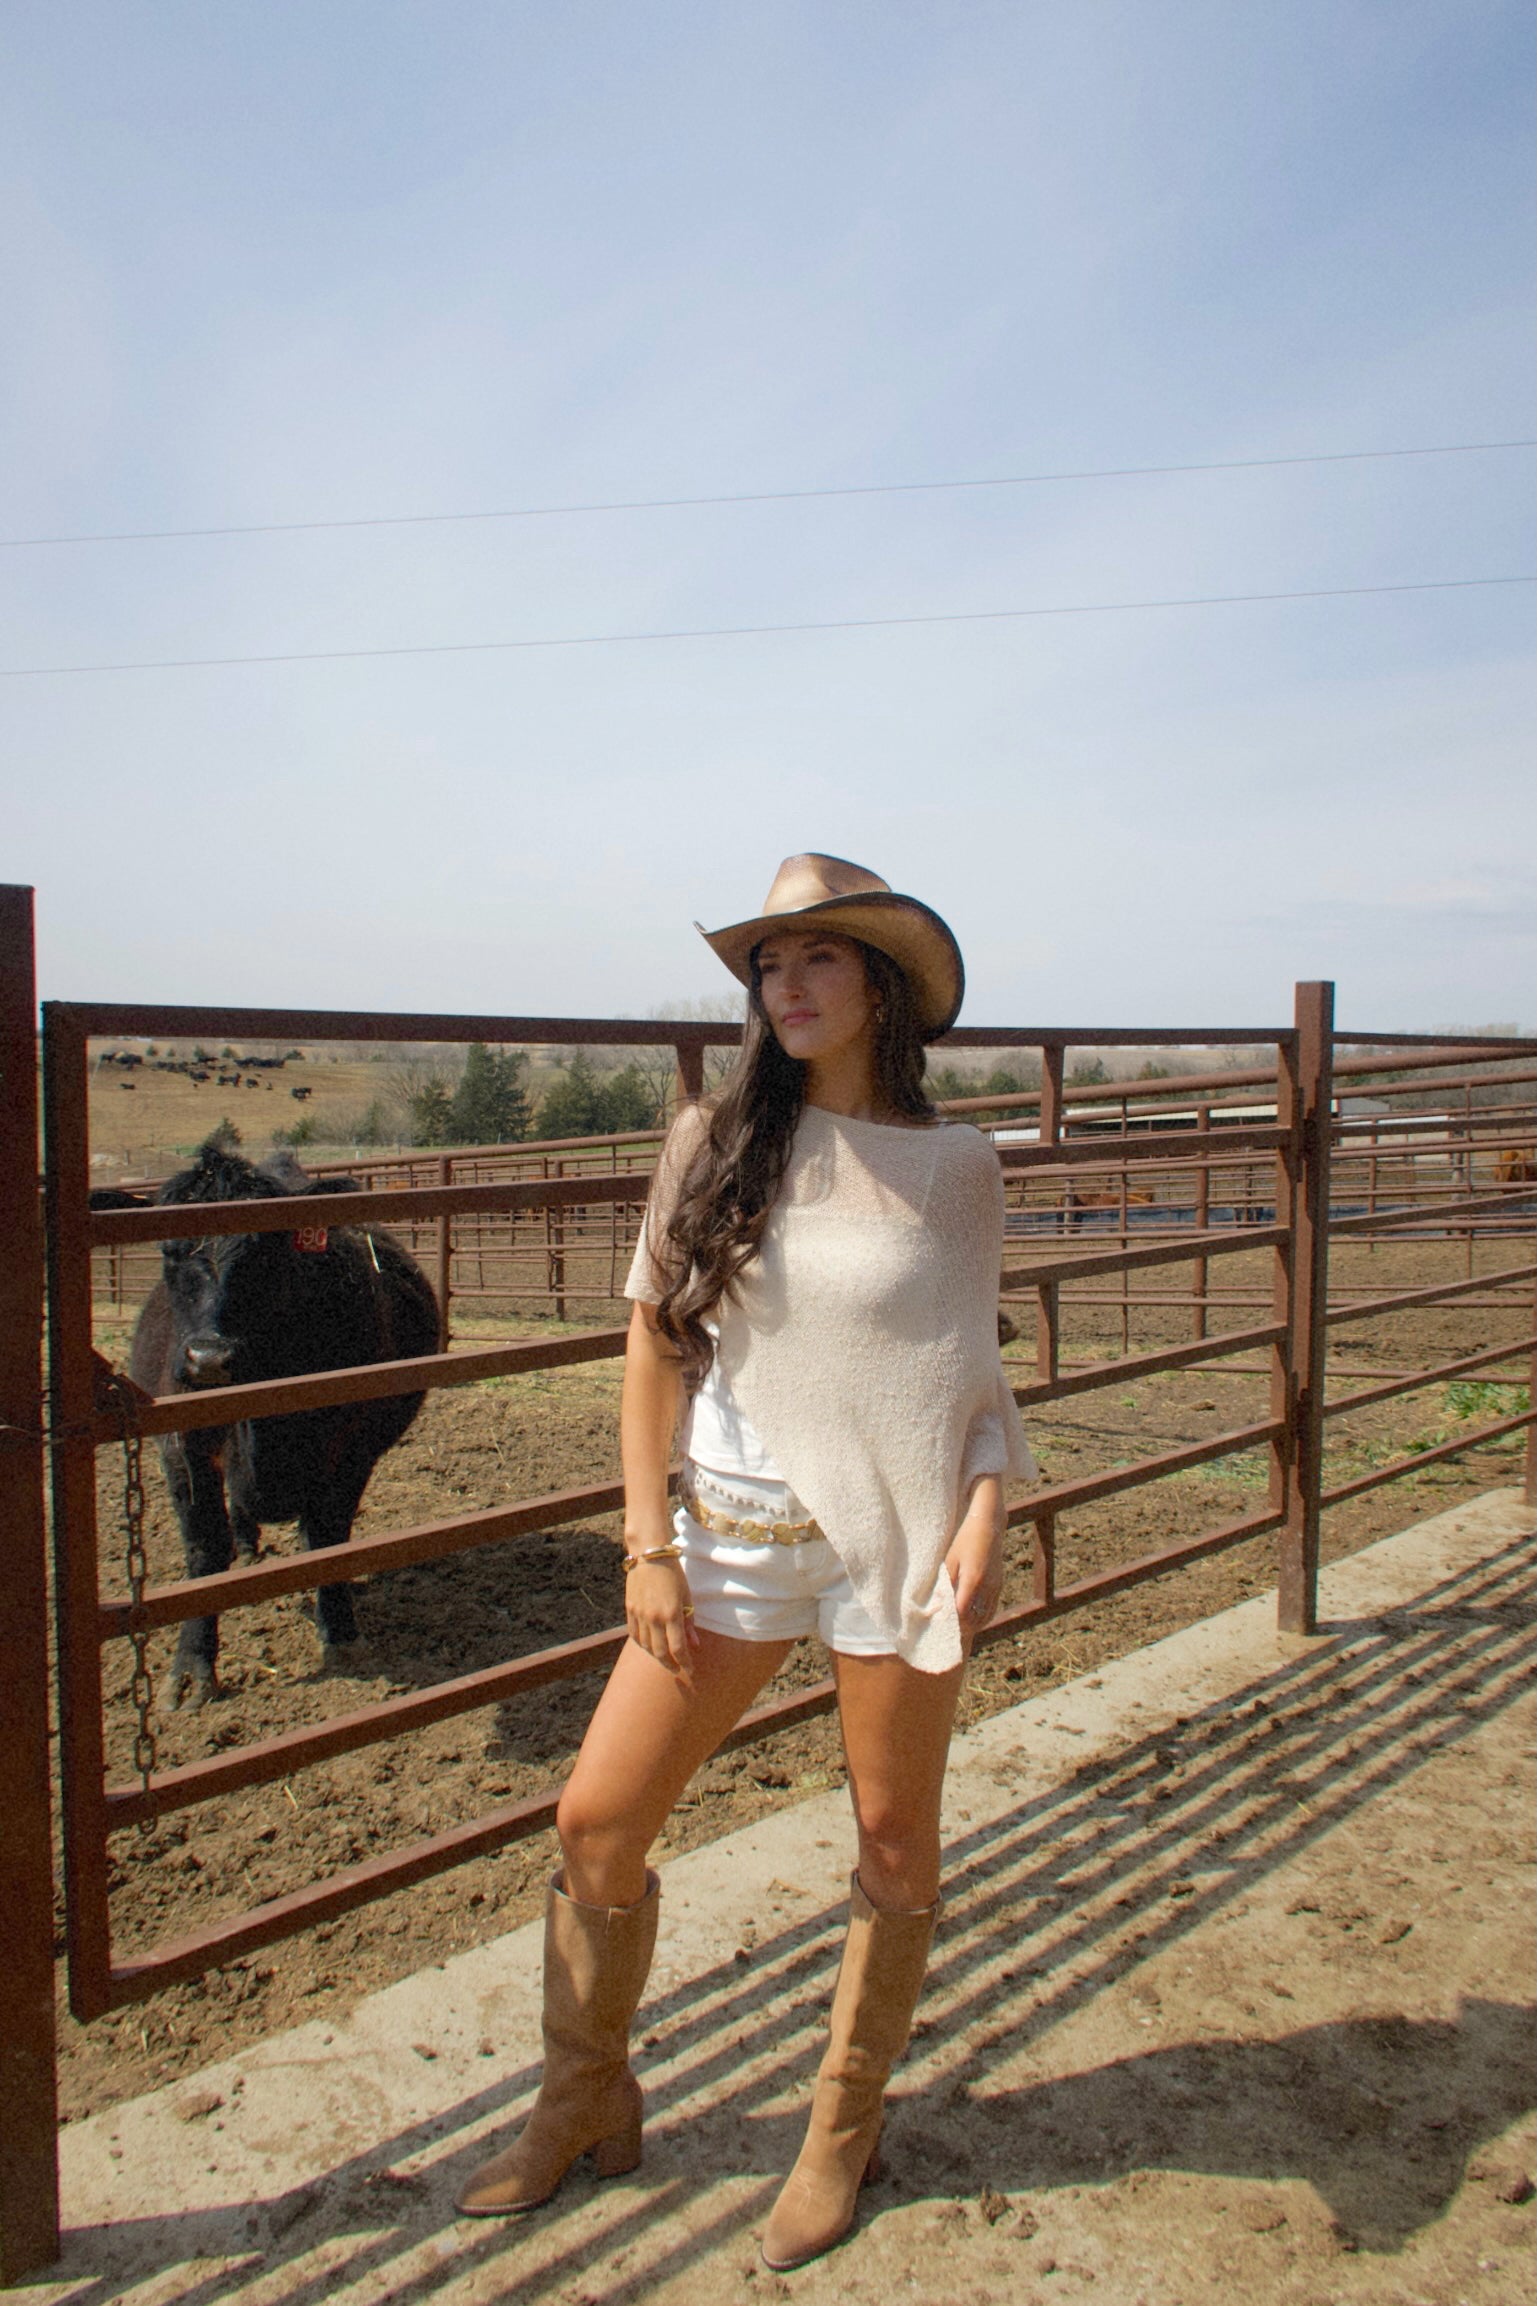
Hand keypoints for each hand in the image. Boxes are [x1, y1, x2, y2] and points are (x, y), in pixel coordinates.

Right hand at [625, 1556, 700, 1681]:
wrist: (650, 1555)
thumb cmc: (673, 1574)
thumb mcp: (686, 1596)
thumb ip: (689, 1621)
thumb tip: (694, 1644)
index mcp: (672, 1614)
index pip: (678, 1648)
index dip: (685, 1663)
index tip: (690, 1671)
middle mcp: (654, 1617)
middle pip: (660, 1652)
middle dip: (670, 1665)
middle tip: (677, 1670)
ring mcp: (640, 1614)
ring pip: (646, 1646)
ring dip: (656, 1656)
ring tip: (665, 1658)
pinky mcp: (630, 1610)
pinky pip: (634, 1635)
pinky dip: (642, 1644)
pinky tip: (649, 1646)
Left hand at [945, 1478, 1004, 1646]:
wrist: (989, 1526)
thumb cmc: (965, 1540)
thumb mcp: (950, 1559)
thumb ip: (945, 1582)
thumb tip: (938, 1602)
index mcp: (972, 1579)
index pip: (961, 1610)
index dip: (951, 1621)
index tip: (940, 1625)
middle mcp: (986, 1586)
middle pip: (974, 1618)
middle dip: (961, 1628)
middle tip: (947, 1632)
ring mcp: (995, 1586)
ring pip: (985, 1616)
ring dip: (972, 1625)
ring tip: (958, 1629)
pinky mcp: (998, 1585)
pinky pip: (991, 1608)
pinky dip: (981, 1618)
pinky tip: (971, 1619)